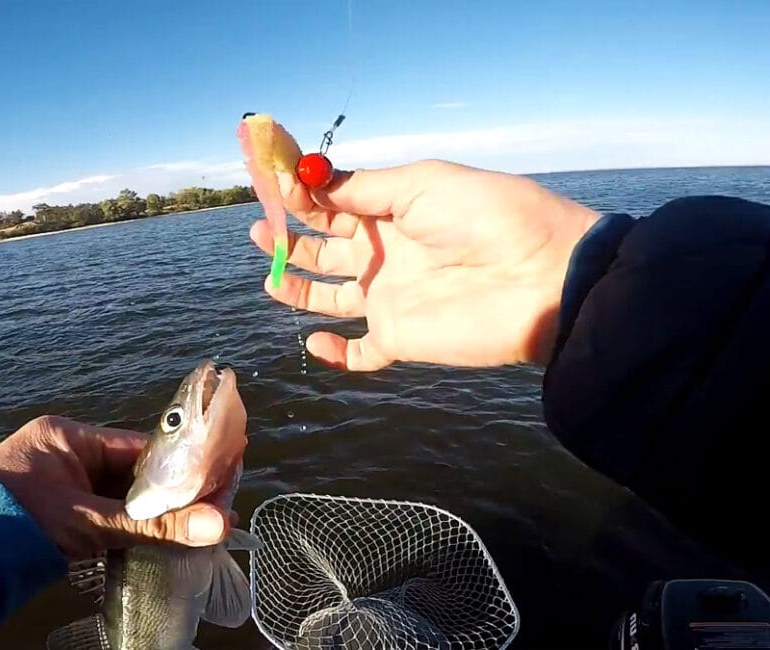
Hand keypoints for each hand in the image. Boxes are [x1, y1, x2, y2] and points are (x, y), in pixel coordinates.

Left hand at [0, 415, 230, 558]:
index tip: (218, 480)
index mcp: (69, 436)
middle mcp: (66, 453)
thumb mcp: (89, 522)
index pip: (139, 447)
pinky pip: (106, 515)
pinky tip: (161, 541)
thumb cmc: (14, 522)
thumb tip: (219, 523)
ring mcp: (61, 485)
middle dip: (171, 494)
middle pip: (134, 472)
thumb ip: (154, 526)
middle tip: (214, 511)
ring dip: (153, 515)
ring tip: (198, 528)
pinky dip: (131, 529)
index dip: (181, 465)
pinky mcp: (57, 514)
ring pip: (122, 497)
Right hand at [250, 160, 599, 369]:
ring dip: (299, 286)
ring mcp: (391, 298)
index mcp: (393, 211)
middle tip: (258, 229)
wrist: (542, 280)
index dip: (301, 195)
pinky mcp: (399, 338)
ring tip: (269, 274)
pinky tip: (313, 341)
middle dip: (290, 237)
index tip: (268, 184)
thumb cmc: (487, 217)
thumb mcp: (421, 184)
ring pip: (332, 297)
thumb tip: (308, 180)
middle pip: (326, 248)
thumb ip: (361, 188)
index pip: (335, 202)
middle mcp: (387, 254)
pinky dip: (334, 353)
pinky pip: (360, 354)